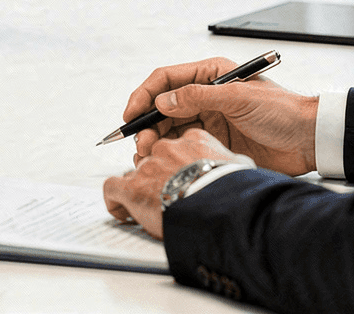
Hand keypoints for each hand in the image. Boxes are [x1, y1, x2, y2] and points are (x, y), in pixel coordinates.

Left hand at [103, 130, 246, 239]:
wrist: (220, 210)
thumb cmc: (234, 192)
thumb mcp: (241, 168)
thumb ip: (232, 162)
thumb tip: (240, 167)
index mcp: (194, 140)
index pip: (178, 146)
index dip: (178, 164)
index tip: (181, 179)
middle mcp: (167, 148)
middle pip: (154, 158)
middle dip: (158, 177)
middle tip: (167, 198)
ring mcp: (148, 166)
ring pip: (134, 172)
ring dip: (140, 190)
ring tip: (149, 209)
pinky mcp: (132, 186)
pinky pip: (112, 187)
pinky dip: (115, 201)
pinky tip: (124, 213)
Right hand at [124, 61, 317, 175]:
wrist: (309, 141)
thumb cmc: (282, 112)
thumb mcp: (239, 98)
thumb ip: (198, 97)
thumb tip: (163, 101)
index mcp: (211, 75)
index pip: (167, 79)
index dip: (144, 95)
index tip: (131, 114)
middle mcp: (206, 95)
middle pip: (164, 105)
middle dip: (147, 123)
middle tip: (140, 143)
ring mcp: (209, 120)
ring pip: (170, 127)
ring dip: (156, 139)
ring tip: (149, 155)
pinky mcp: (215, 142)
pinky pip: (184, 145)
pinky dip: (170, 152)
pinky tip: (164, 160)